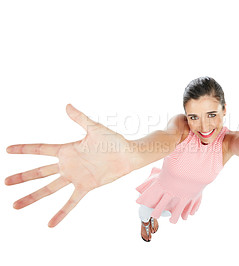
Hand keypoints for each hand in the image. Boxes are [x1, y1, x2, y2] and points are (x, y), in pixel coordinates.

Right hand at [5, 104, 133, 226]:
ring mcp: (75, 176)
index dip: (24, 149)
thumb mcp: (94, 128)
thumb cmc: (113, 140)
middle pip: (40, 172)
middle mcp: (68, 164)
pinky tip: (50, 224)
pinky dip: (61, 212)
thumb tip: (66, 105)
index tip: (8, 149)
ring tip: (15, 205)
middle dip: (23, 177)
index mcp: (67, 149)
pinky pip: (71, 201)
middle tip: (5, 182)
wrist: (128, 154)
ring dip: (33, 197)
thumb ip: (80, 118)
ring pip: (49, 189)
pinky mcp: (86, 186)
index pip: (40, 149)